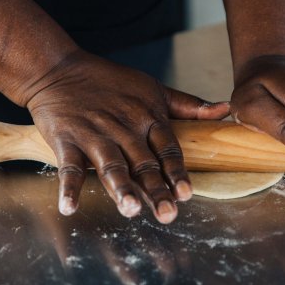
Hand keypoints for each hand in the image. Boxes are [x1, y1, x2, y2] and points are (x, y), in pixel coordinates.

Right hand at [25, 50, 229, 222]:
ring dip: (120, 187)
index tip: (186, 193)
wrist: (59, 69)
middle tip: (168, 214)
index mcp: (147, 117)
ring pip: (111, 164)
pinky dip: (68, 188)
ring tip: (130, 209)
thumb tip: (225, 110)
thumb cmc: (109, 81)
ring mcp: (94, 135)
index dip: (176, 171)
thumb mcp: (152, 88)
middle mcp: (124, 128)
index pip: (167, 149)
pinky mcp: (66, 140)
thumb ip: (188, 105)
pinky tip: (69, 207)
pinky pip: (69, 166)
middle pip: (142, 163)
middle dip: (156, 189)